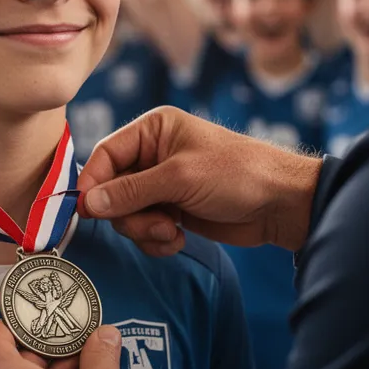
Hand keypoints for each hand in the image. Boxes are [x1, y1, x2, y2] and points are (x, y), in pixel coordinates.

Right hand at [76, 106, 320, 254]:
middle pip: (112, 189)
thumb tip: (87, 203)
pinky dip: (156, 239)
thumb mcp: (179, 178)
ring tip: (171, 232)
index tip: (87, 211)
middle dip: (128, 214)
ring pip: (126, 213)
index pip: (105, 154)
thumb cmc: (236, 174)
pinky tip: (178, 239)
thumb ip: (129, 192)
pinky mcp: (173, 209)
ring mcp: (163, 184)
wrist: (281, 204)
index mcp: (153, 129)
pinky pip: (145, 228)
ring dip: (144, 229)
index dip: (93, 183)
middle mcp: (153, 154)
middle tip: (153, 225)